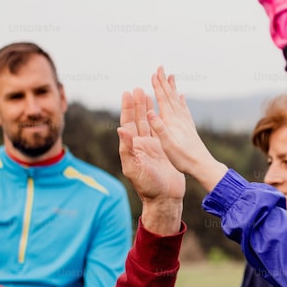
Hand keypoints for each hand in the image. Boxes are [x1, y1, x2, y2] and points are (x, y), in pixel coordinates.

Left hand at [118, 89, 185, 234]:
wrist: (165, 198)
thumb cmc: (148, 187)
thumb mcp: (134, 169)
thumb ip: (127, 149)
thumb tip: (120, 129)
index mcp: (132, 148)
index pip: (127, 124)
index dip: (127, 108)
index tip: (127, 93)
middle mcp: (141, 146)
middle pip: (137, 120)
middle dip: (137, 104)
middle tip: (138, 88)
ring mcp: (153, 147)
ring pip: (149, 124)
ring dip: (147, 109)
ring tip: (148, 94)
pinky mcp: (164, 151)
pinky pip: (161, 131)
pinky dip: (160, 120)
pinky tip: (161, 112)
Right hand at [147, 67, 228, 192]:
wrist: (202, 165)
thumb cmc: (183, 158)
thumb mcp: (167, 145)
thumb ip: (159, 128)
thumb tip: (150, 111)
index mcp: (171, 121)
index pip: (163, 99)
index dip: (158, 86)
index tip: (154, 73)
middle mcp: (179, 119)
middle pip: (170, 96)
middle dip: (164, 82)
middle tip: (161, 67)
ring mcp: (186, 122)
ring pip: (177, 100)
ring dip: (173, 88)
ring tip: (171, 77)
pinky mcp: (190, 128)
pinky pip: (184, 110)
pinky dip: (182, 101)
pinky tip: (182, 98)